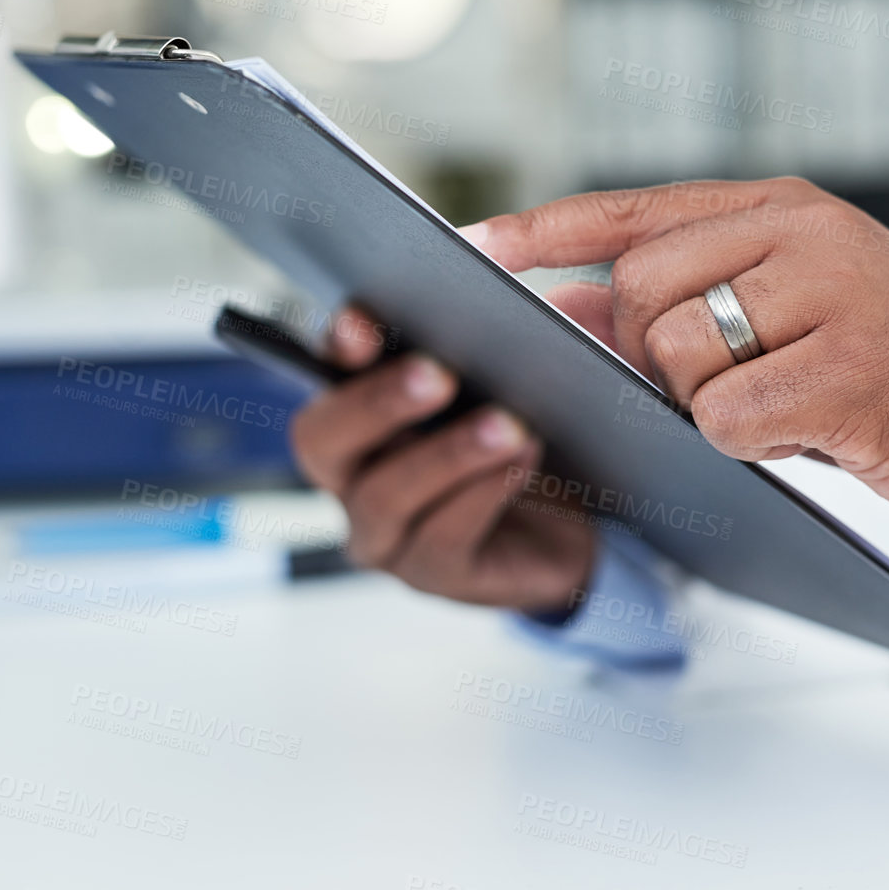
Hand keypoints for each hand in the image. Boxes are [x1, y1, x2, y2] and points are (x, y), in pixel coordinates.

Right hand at [289, 307, 595, 612]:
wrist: (567, 525)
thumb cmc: (513, 440)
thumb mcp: (489, 388)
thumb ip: (460, 351)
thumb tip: (464, 311)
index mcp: (354, 417)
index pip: (321, 375)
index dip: (335, 350)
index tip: (364, 324)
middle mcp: (351, 478)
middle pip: (322, 442)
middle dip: (377, 403)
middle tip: (438, 373)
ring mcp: (385, 537)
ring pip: (385, 497)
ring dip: (448, 455)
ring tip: (506, 424)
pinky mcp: (435, 577)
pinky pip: (442, 541)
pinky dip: (484, 495)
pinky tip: (522, 461)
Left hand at [463, 178, 888, 539]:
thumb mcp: (794, 314)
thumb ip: (688, 299)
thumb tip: (563, 305)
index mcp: (788, 208)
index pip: (639, 207)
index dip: (550, 229)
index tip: (474, 245)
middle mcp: (806, 233)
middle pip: (640, 290)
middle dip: (651, 355)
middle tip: (723, 383)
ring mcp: (831, 297)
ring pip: (675, 356)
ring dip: (705, 404)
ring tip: (783, 405)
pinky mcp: (848, 372)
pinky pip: (726, 417)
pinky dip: (745, 443)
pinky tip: (805, 436)